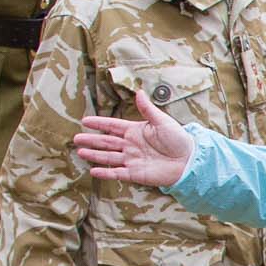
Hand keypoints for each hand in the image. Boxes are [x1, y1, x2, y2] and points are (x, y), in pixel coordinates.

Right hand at [74, 88, 194, 187]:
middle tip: (76, 139)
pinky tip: (93, 171)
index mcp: (135, 131)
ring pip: (109, 157)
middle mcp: (131, 145)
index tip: (85, 121)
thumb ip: (148, 109)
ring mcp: (132, 160)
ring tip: (80, 152)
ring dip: (94, 155)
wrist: (190, 161)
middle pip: (106, 142)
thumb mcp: (162, 121)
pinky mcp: (136, 174)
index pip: (112, 126)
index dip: (99, 123)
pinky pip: (118, 173)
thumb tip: (139, 91)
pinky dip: (106, 173)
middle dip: (91, 140)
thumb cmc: (179, 140)